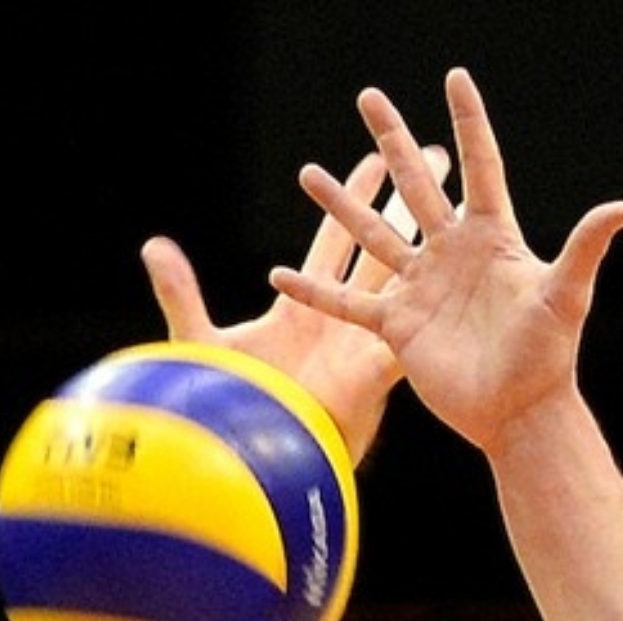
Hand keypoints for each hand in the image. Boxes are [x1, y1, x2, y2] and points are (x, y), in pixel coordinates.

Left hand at [139, 149, 448, 465]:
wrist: (254, 461)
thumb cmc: (230, 408)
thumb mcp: (200, 341)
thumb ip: (180, 292)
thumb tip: (154, 244)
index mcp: (303, 308)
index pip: (334, 240)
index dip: (352, 198)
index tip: (373, 160)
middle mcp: (340, 320)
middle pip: (379, 246)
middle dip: (404, 202)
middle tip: (435, 157)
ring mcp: (362, 343)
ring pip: (405, 277)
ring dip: (433, 240)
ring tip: (460, 206)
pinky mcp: (376, 373)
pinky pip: (410, 333)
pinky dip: (437, 311)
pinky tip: (469, 278)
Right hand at [268, 68, 622, 456]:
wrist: (516, 412)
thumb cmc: (547, 355)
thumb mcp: (566, 296)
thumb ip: (583, 247)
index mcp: (491, 238)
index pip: (479, 166)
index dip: (468, 122)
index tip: (454, 78)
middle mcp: (451, 254)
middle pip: (414, 187)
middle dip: (391, 141)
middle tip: (369, 98)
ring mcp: (420, 287)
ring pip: (372, 235)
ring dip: (340, 205)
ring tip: (309, 172)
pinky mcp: (396, 325)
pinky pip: (346, 302)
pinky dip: (313, 291)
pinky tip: (279, 274)